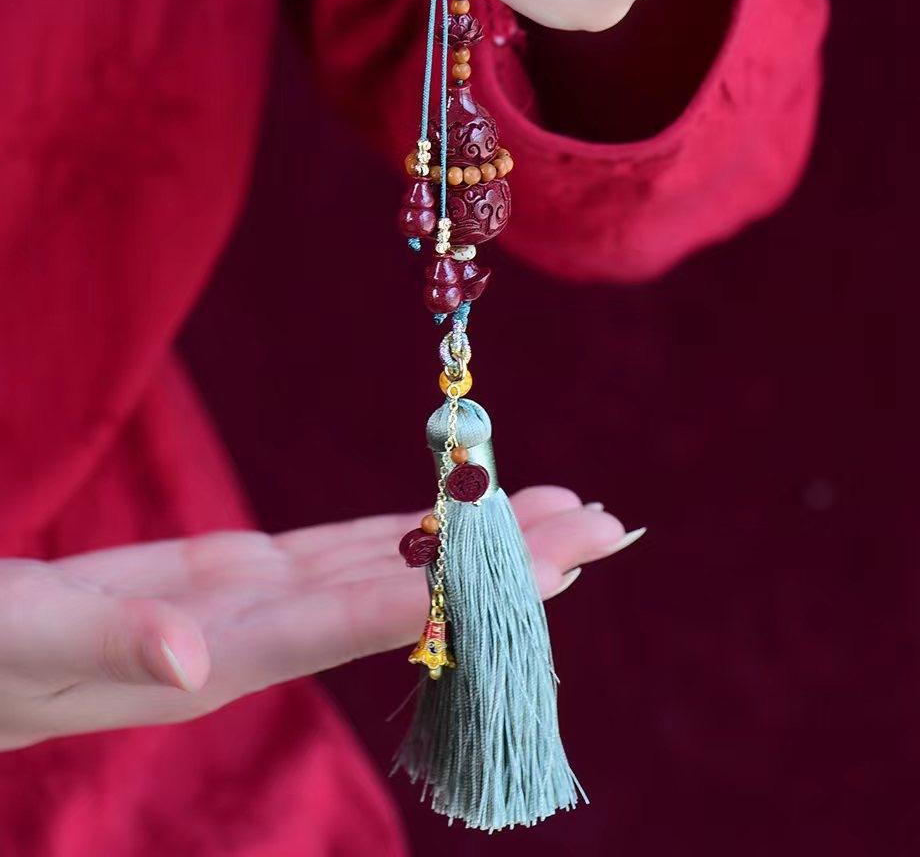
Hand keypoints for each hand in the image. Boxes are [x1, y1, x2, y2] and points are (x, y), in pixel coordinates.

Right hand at [0, 488, 638, 749]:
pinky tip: (444, 523)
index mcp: (215, 654)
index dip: (461, 589)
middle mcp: (252, 636)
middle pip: (400, 594)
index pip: (360, 617)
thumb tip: (189, 660)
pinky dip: (395, 533)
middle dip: (506, 561)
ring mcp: (244, 607)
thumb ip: (103, 642)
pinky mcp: (223, 580)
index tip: (555, 565)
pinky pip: (332, 554)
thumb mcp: (21, 641)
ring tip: (558, 512)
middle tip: (608, 526)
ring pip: (379, 569)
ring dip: (469, 540)